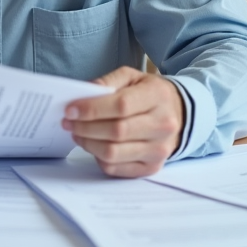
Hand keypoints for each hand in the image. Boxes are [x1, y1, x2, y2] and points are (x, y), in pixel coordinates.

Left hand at [63, 66, 183, 177]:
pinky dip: (98, 158)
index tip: (71, 110)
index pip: (121, 106)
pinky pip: (116, 169)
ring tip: (77, 133)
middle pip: (116, 132)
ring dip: (88, 144)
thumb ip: (108, 82)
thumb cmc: (149, 94)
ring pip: (113, 153)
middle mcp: (163, 125)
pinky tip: (93, 145)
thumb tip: (83, 95)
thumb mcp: (132, 77)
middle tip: (68, 122)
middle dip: (85, 127)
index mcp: (158, 97)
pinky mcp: (151, 167)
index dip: (92, 109)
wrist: (178, 113)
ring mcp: (159, 150)